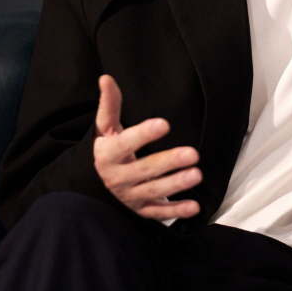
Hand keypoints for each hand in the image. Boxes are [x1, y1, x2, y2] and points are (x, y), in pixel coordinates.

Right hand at [93, 74, 201, 219]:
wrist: (95, 182)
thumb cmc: (107, 148)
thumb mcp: (105, 128)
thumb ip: (109, 104)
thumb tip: (106, 78)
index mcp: (109, 154)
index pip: (125, 144)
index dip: (143, 134)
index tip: (164, 124)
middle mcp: (118, 177)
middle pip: (144, 170)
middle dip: (168, 162)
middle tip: (193, 154)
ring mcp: (130, 195)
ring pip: (154, 191)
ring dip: (176, 185)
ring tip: (196, 174)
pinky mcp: (141, 209)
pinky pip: (159, 212)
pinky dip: (176, 211)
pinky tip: (194, 207)